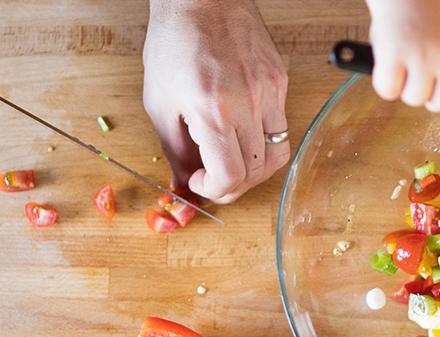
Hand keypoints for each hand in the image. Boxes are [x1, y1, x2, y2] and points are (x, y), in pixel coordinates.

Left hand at [142, 0, 290, 203]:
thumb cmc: (175, 41)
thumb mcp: (159, 101)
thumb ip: (173, 149)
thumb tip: (183, 182)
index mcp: (213, 111)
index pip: (230, 177)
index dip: (214, 191)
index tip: (200, 183)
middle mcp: (248, 103)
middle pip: (256, 173)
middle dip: (233, 186)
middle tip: (214, 180)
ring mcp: (270, 91)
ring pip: (277, 154)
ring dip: (255, 169)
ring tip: (233, 161)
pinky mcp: (280, 80)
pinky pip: (280, 125)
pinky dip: (262, 139)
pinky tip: (242, 131)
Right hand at [365, 0, 439, 116]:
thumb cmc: (429, 8)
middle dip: (429, 100)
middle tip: (419, 83)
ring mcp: (421, 57)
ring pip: (414, 99)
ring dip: (405, 88)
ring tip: (403, 65)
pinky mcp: (394, 55)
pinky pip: (388, 90)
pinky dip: (384, 84)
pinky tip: (388, 66)